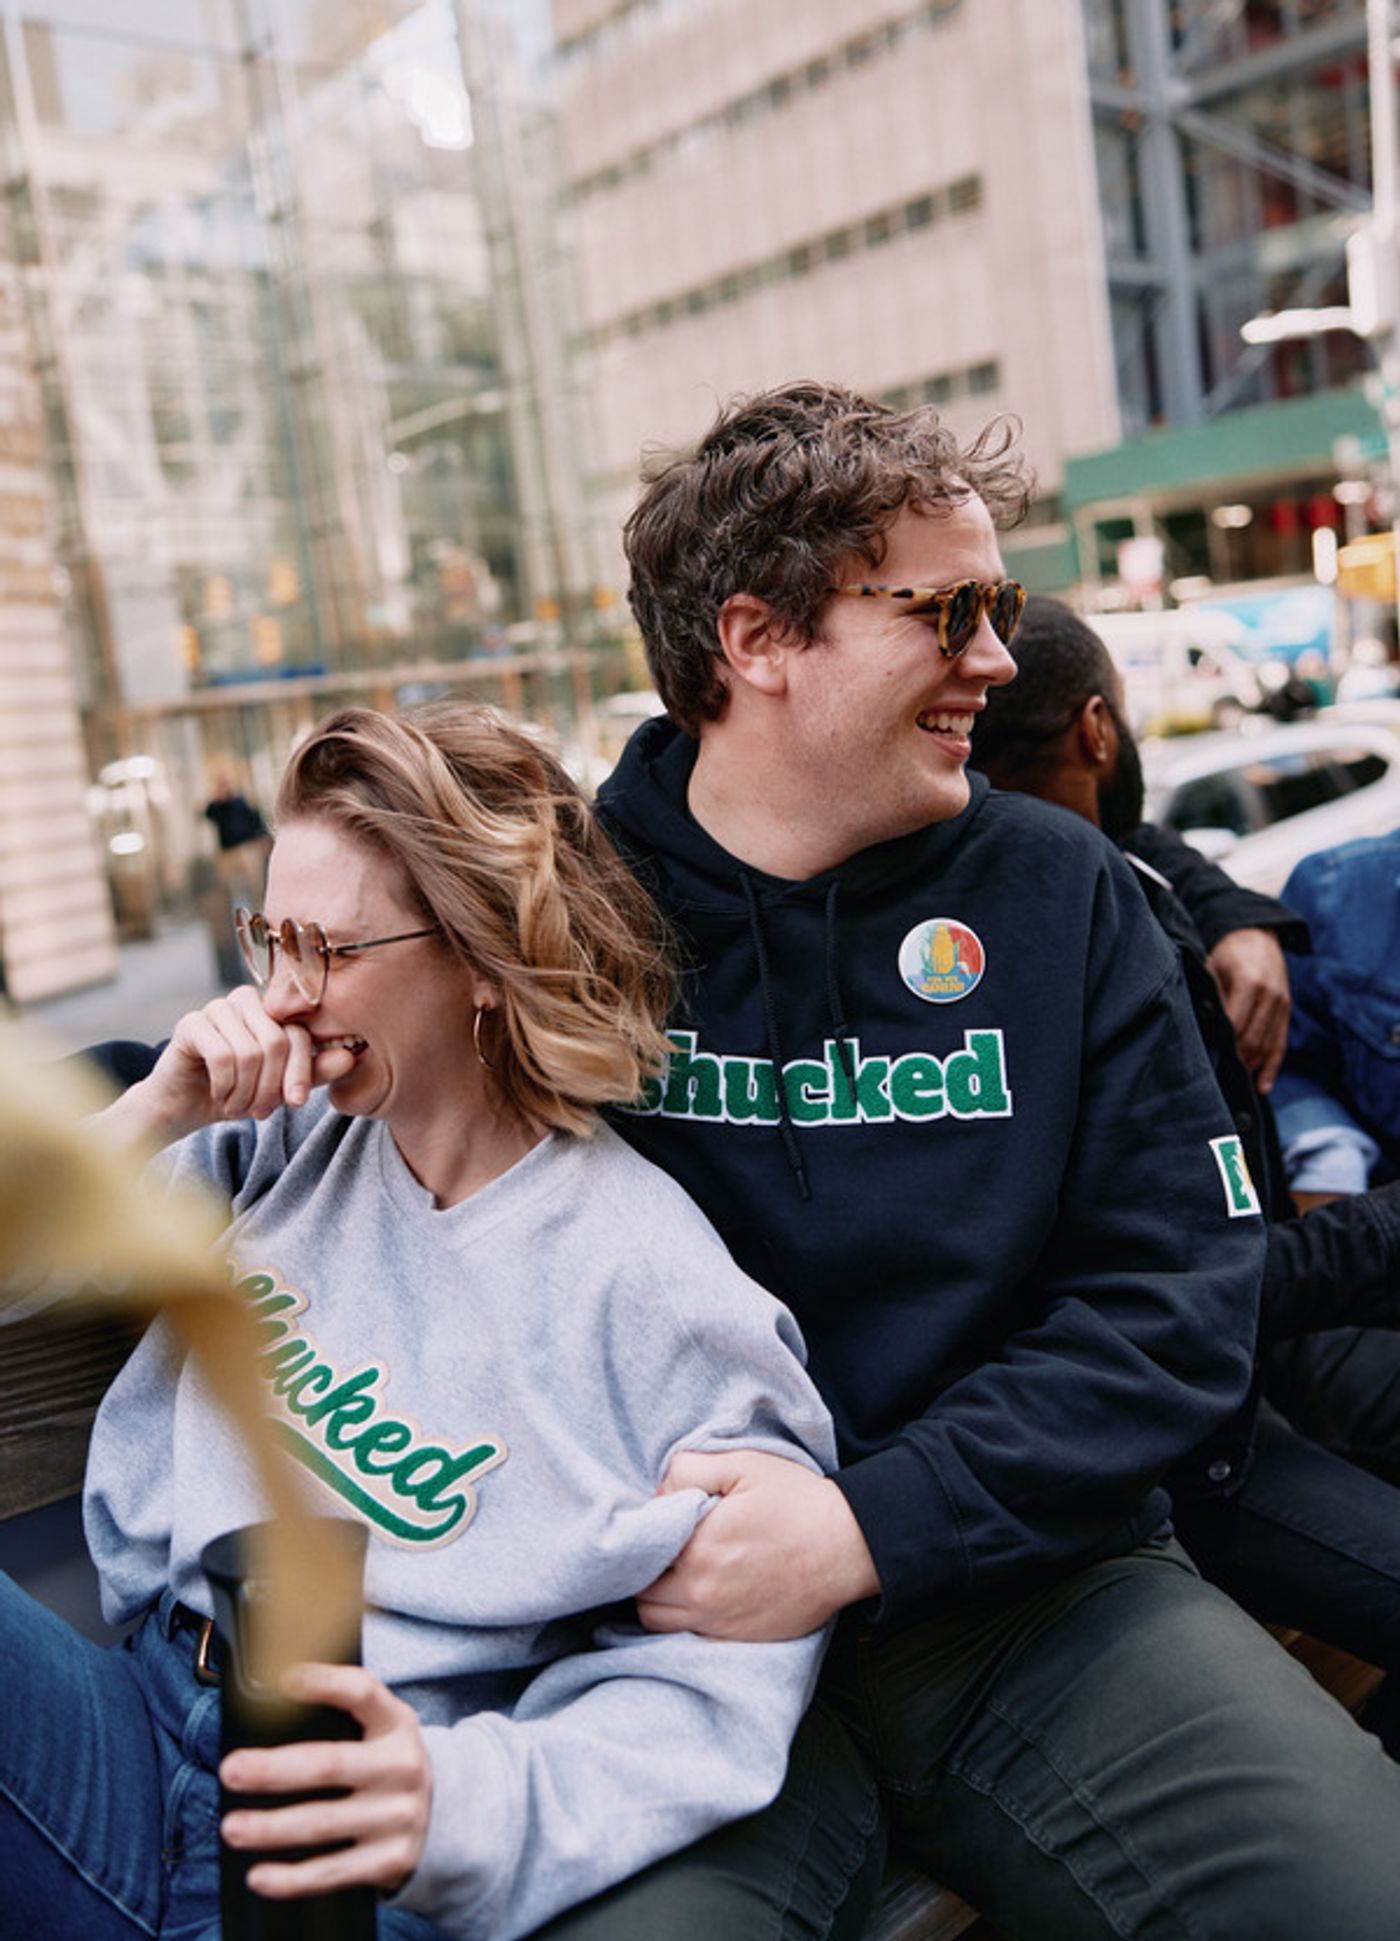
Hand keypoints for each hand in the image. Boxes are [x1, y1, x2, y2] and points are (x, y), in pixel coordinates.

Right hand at [91, 986, 354, 1145]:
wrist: (183, 1106)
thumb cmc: (237, 1092)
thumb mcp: (280, 1086)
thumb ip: (312, 1072)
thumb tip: (350, 1058)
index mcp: (274, 1010)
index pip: (301, 1035)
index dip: (302, 1072)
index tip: (295, 1103)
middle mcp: (247, 1001)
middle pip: (277, 1042)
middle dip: (271, 1086)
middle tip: (260, 1111)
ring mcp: (217, 1008)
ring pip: (250, 1052)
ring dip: (246, 1092)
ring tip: (238, 1107)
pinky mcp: (191, 1023)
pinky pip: (222, 1055)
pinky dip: (225, 1086)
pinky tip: (220, 1097)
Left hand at [220, 1664, 431, 1899]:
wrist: (442, 1818)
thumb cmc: (386, 1766)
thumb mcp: (379, 1731)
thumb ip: (338, 1718)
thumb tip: (265, 1710)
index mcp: (395, 1723)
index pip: (361, 1692)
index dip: (324, 1683)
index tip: (284, 1679)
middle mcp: (401, 1766)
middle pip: (329, 1764)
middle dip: (274, 1769)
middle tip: (231, 1771)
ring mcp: (398, 1816)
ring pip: (323, 1823)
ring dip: (271, 1828)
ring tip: (233, 1826)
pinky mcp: (391, 1860)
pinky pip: (332, 1872)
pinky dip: (291, 1879)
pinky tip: (261, 1876)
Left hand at [637, 1449, 878, 1641]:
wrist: (848, 1546)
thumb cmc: (797, 1502)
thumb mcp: (744, 1465)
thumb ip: (689, 1469)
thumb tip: (658, 1492)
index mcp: (699, 1548)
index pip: (640, 1550)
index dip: (644, 1533)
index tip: (660, 1521)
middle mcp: (703, 1592)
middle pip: (641, 1591)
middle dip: (646, 1568)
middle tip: (666, 1547)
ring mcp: (720, 1622)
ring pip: (657, 1620)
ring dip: (658, 1598)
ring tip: (678, 1572)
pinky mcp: (738, 1639)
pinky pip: (687, 1638)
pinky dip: (684, 1620)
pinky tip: (701, 1594)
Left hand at [1205, 927, 1290, 1092]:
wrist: (1259, 934)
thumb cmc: (1228, 952)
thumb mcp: (1213, 967)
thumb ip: (1212, 996)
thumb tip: (1207, 1029)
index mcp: (1250, 984)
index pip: (1235, 1025)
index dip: (1224, 1047)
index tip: (1209, 1065)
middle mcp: (1271, 996)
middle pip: (1252, 1039)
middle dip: (1237, 1062)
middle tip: (1219, 1081)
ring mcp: (1282, 1004)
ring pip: (1267, 1045)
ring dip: (1252, 1067)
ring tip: (1237, 1087)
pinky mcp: (1286, 1011)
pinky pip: (1280, 1043)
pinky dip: (1272, 1066)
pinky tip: (1263, 1086)